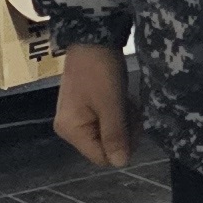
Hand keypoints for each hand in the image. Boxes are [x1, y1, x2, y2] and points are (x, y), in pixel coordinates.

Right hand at [52, 43, 136, 167]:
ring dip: (123, 120)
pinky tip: (123, 97)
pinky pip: (106, 120)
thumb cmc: (100, 71)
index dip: (122, 146)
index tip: (133, 124)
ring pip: (108, 133)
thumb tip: (121, 164)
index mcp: (71, 130)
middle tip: (132, 109)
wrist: (92, 37)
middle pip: (104, 146)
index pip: (101, 157)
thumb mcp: (111, 104)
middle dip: (124, 131)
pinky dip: (118, 112)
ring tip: (128, 100)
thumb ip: (115, 135)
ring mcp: (77, 117)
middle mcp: (70, 128)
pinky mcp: (85, 107)